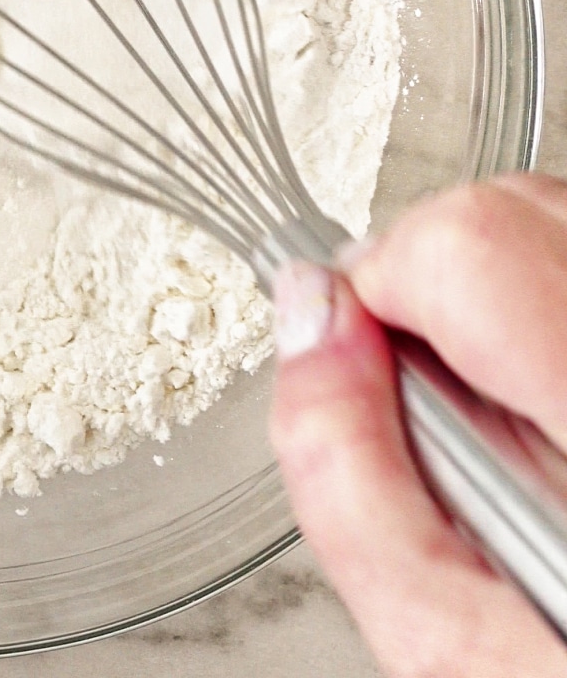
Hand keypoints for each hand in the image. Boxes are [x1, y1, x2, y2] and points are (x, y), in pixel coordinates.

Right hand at [269, 173, 566, 676]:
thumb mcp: (442, 636)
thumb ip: (342, 469)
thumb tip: (304, 314)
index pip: (468, 247)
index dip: (375, 286)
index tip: (352, 349)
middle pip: (514, 210)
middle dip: (428, 284)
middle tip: (426, 393)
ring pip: (547, 220)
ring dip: (485, 292)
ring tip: (495, 410)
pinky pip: (566, 253)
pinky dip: (531, 299)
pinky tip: (538, 390)